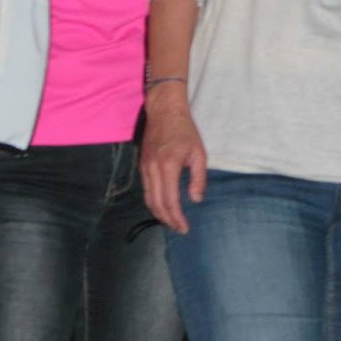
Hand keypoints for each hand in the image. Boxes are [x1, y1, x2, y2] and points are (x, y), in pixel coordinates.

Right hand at [139, 85, 208, 233]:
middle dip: (167, 219)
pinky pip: (146, 189)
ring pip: (148, 198)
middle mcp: (153, 169)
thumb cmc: (185, 131)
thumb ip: (198, 178)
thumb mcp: (199, 153)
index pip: (170, 200)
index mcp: (169, 166)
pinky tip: (162, 207)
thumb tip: (195, 200)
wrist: (164, 112)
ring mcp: (144, 168)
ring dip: (158, 213)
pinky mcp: (142, 166)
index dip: (176, 217)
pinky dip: (153, 202)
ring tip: (171, 222)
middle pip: (156, 203)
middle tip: (179, 229)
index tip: (184, 228)